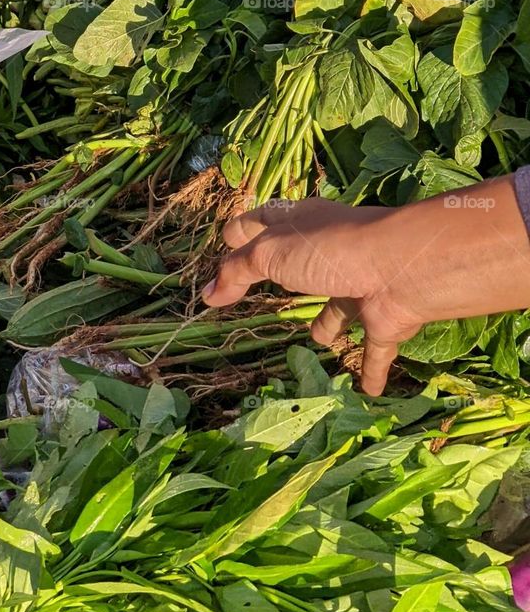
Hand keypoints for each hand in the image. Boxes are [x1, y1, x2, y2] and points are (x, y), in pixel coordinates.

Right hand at [201, 176, 529, 394]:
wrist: (403, 268)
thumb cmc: (329, 250)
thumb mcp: (270, 254)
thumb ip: (237, 272)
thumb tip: (208, 295)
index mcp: (300, 224)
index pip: (263, 221)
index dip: (242, 231)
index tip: (225, 242)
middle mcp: (329, 252)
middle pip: (298, 263)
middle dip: (282, 276)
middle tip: (259, 292)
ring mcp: (359, 284)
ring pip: (340, 307)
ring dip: (331, 325)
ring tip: (319, 342)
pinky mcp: (383, 318)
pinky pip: (374, 349)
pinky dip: (370, 369)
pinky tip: (364, 390)